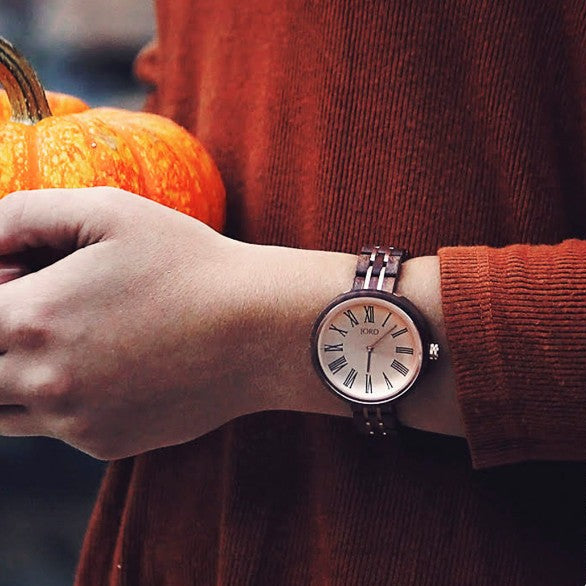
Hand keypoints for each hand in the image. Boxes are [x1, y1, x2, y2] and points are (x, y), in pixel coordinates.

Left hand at [0, 187, 260, 458]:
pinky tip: (118, 368)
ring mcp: (75, 422)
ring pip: (3, 409)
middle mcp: (44, 382)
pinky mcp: (105, 444)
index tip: (20, 281)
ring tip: (77, 339)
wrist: (257, 328)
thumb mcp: (109, 211)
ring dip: (17, 376)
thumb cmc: (189, 263)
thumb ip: (23, 214)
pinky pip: (58, 426)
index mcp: (32, 320)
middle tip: (46, 312)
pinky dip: (68, 399)